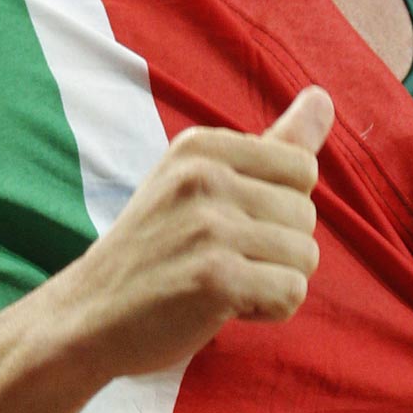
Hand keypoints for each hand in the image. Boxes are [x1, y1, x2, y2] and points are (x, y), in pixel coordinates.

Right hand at [55, 87, 331, 380]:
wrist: (87, 315)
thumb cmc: (155, 247)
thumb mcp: (200, 179)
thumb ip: (272, 142)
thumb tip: (325, 97)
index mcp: (201, 146)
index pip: (302, 168)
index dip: (279, 207)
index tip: (233, 223)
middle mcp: (204, 178)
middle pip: (307, 214)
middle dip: (277, 248)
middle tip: (220, 259)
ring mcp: (209, 227)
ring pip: (305, 256)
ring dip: (274, 281)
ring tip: (223, 282)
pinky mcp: (215, 279)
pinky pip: (291, 292)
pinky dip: (268, 310)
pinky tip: (225, 307)